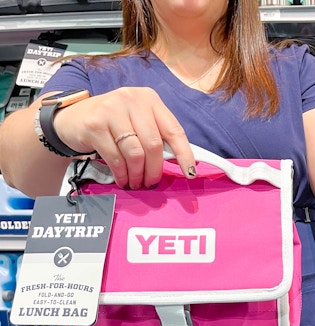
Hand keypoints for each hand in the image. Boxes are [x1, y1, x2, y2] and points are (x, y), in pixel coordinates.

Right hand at [48, 87, 195, 189]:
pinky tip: (123, 179)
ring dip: (138, 174)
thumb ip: (156, 135)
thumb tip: (179, 163)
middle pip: (153, 144)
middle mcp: (132, 100)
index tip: (189, 173)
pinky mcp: (94, 124)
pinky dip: (122, 173)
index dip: (184, 153)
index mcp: (149, 99)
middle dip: (155, 170)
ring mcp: (111, 110)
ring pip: (135, 153)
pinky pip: (115, 157)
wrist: (72, 118)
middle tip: (151, 183)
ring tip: (136, 183)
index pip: (174, 129)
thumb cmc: (113, 124)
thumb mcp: (137, 122)